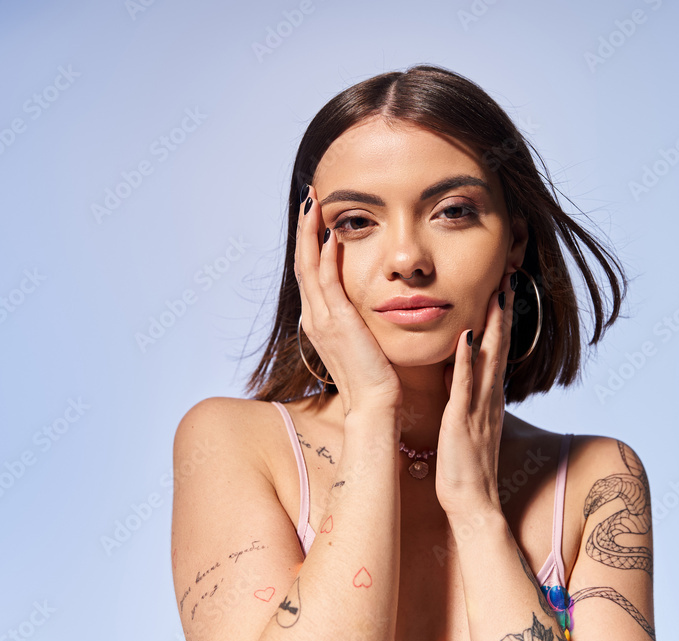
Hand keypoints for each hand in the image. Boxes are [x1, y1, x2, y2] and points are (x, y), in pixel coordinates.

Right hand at [294, 185, 402, 415]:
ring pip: (309, 266)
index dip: (310, 241)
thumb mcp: (364, 340)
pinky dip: (327, 256)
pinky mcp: (337, 323)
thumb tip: (370, 300)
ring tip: (315, 203)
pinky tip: (333, 234)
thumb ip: (360, 318)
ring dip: (311, 232)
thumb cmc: (376, 377)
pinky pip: (327, 282)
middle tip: (310, 196)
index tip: (316, 214)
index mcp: (320, 320)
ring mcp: (322, 320)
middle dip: (305, 228)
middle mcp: (315, 317)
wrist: (374, 405)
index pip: (310, 271)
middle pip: (303, 262)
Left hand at [434, 272, 515, 517]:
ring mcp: (479, 409)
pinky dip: (467, 361)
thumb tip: (456, 370)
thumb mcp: (466, 425)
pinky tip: (467, 337)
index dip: (501, 321)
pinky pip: (465, 386)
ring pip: (489, 359)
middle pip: (500, 347)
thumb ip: (464, 397)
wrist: (472, 504)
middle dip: (504, 313)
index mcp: (489, 399)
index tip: (503, 291)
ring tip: (497, 295)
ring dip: (493, 327)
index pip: (498, 352)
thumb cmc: (464, 469)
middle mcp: (489, 399)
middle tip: (508, 279)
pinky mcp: (462, 421)